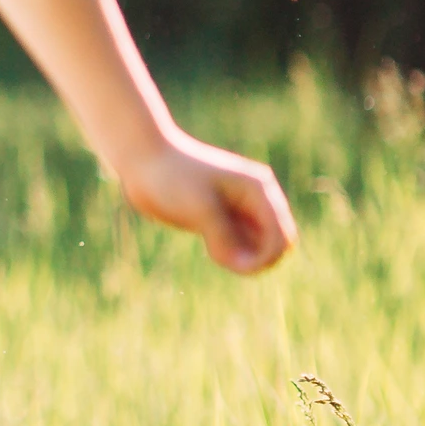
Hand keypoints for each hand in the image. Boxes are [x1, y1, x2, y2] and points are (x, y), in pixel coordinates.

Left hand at [118, 132, 297, 273]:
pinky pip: (238, 243)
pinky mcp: (221, 218)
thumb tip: (243, 264)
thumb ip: (223, 237)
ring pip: (257, 246)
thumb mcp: (199, 208)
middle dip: (257, 260)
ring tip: (212, 248)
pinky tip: (209, 245)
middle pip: (277, 243)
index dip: (265, 258)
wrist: (143, 159)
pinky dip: (230, 252)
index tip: (235, 265)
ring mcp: (239, 209)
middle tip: (222, 259)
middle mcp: (256, 200)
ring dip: (242, 257)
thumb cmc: (171, 177)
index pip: (282, 237)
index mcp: (259, 192)